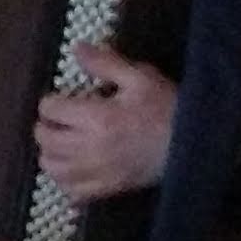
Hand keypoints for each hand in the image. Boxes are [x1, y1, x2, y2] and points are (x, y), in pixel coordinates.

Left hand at [31, 52, 176, 200]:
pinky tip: (72, 169)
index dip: (51, 101)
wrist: (195, 144)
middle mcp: (90, 147)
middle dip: (46, 125)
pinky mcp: (108, 189)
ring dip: (50, 153)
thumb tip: (76, 49)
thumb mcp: (140, 77)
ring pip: (52, 168)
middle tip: (58, 119)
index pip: (50, 109)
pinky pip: (72, 191)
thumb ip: (105, 63)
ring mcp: (97, 172)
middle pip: (45, 139)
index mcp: (97, 117)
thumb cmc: (168, 107)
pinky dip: (65, 181)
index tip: (61, 99)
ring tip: (61, 143)